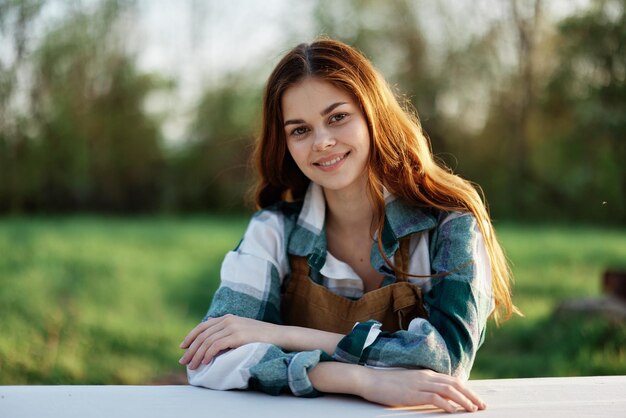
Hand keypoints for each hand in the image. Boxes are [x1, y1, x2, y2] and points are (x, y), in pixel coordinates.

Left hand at [179, 314, 278, 368]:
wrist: (278, 335)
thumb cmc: (260, 335)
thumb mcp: (240, 328)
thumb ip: (225, 328)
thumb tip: (209, 327)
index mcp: (227, 317)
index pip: (202, 326)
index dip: (190, 336)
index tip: (183, 347)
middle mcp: (228, 320)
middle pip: (202, 334)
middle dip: (191, 349)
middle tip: (184, 362)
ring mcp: (233, 327)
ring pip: (207, 341)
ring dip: (197, 355)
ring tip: (193, 366)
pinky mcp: (238, 336)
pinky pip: (217, 345)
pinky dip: (208, 354)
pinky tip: (205, 362)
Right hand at [358, 368, 485, 412]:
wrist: (370, 380)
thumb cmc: (387, 384)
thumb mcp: (409, 382)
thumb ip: (424, 386)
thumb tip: (437, 395)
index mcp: (426, 374)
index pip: (452, 380)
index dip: (467, 390)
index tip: (477, 400)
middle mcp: (426, 377)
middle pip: (455, 384)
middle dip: (471, 395)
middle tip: (482, 406)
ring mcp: (419, 384)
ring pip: (448, 390)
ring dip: (463, 400)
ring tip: (473, 409)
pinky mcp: (412, 394)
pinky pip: (434, 398)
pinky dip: (446, 404)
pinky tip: (454, 411)